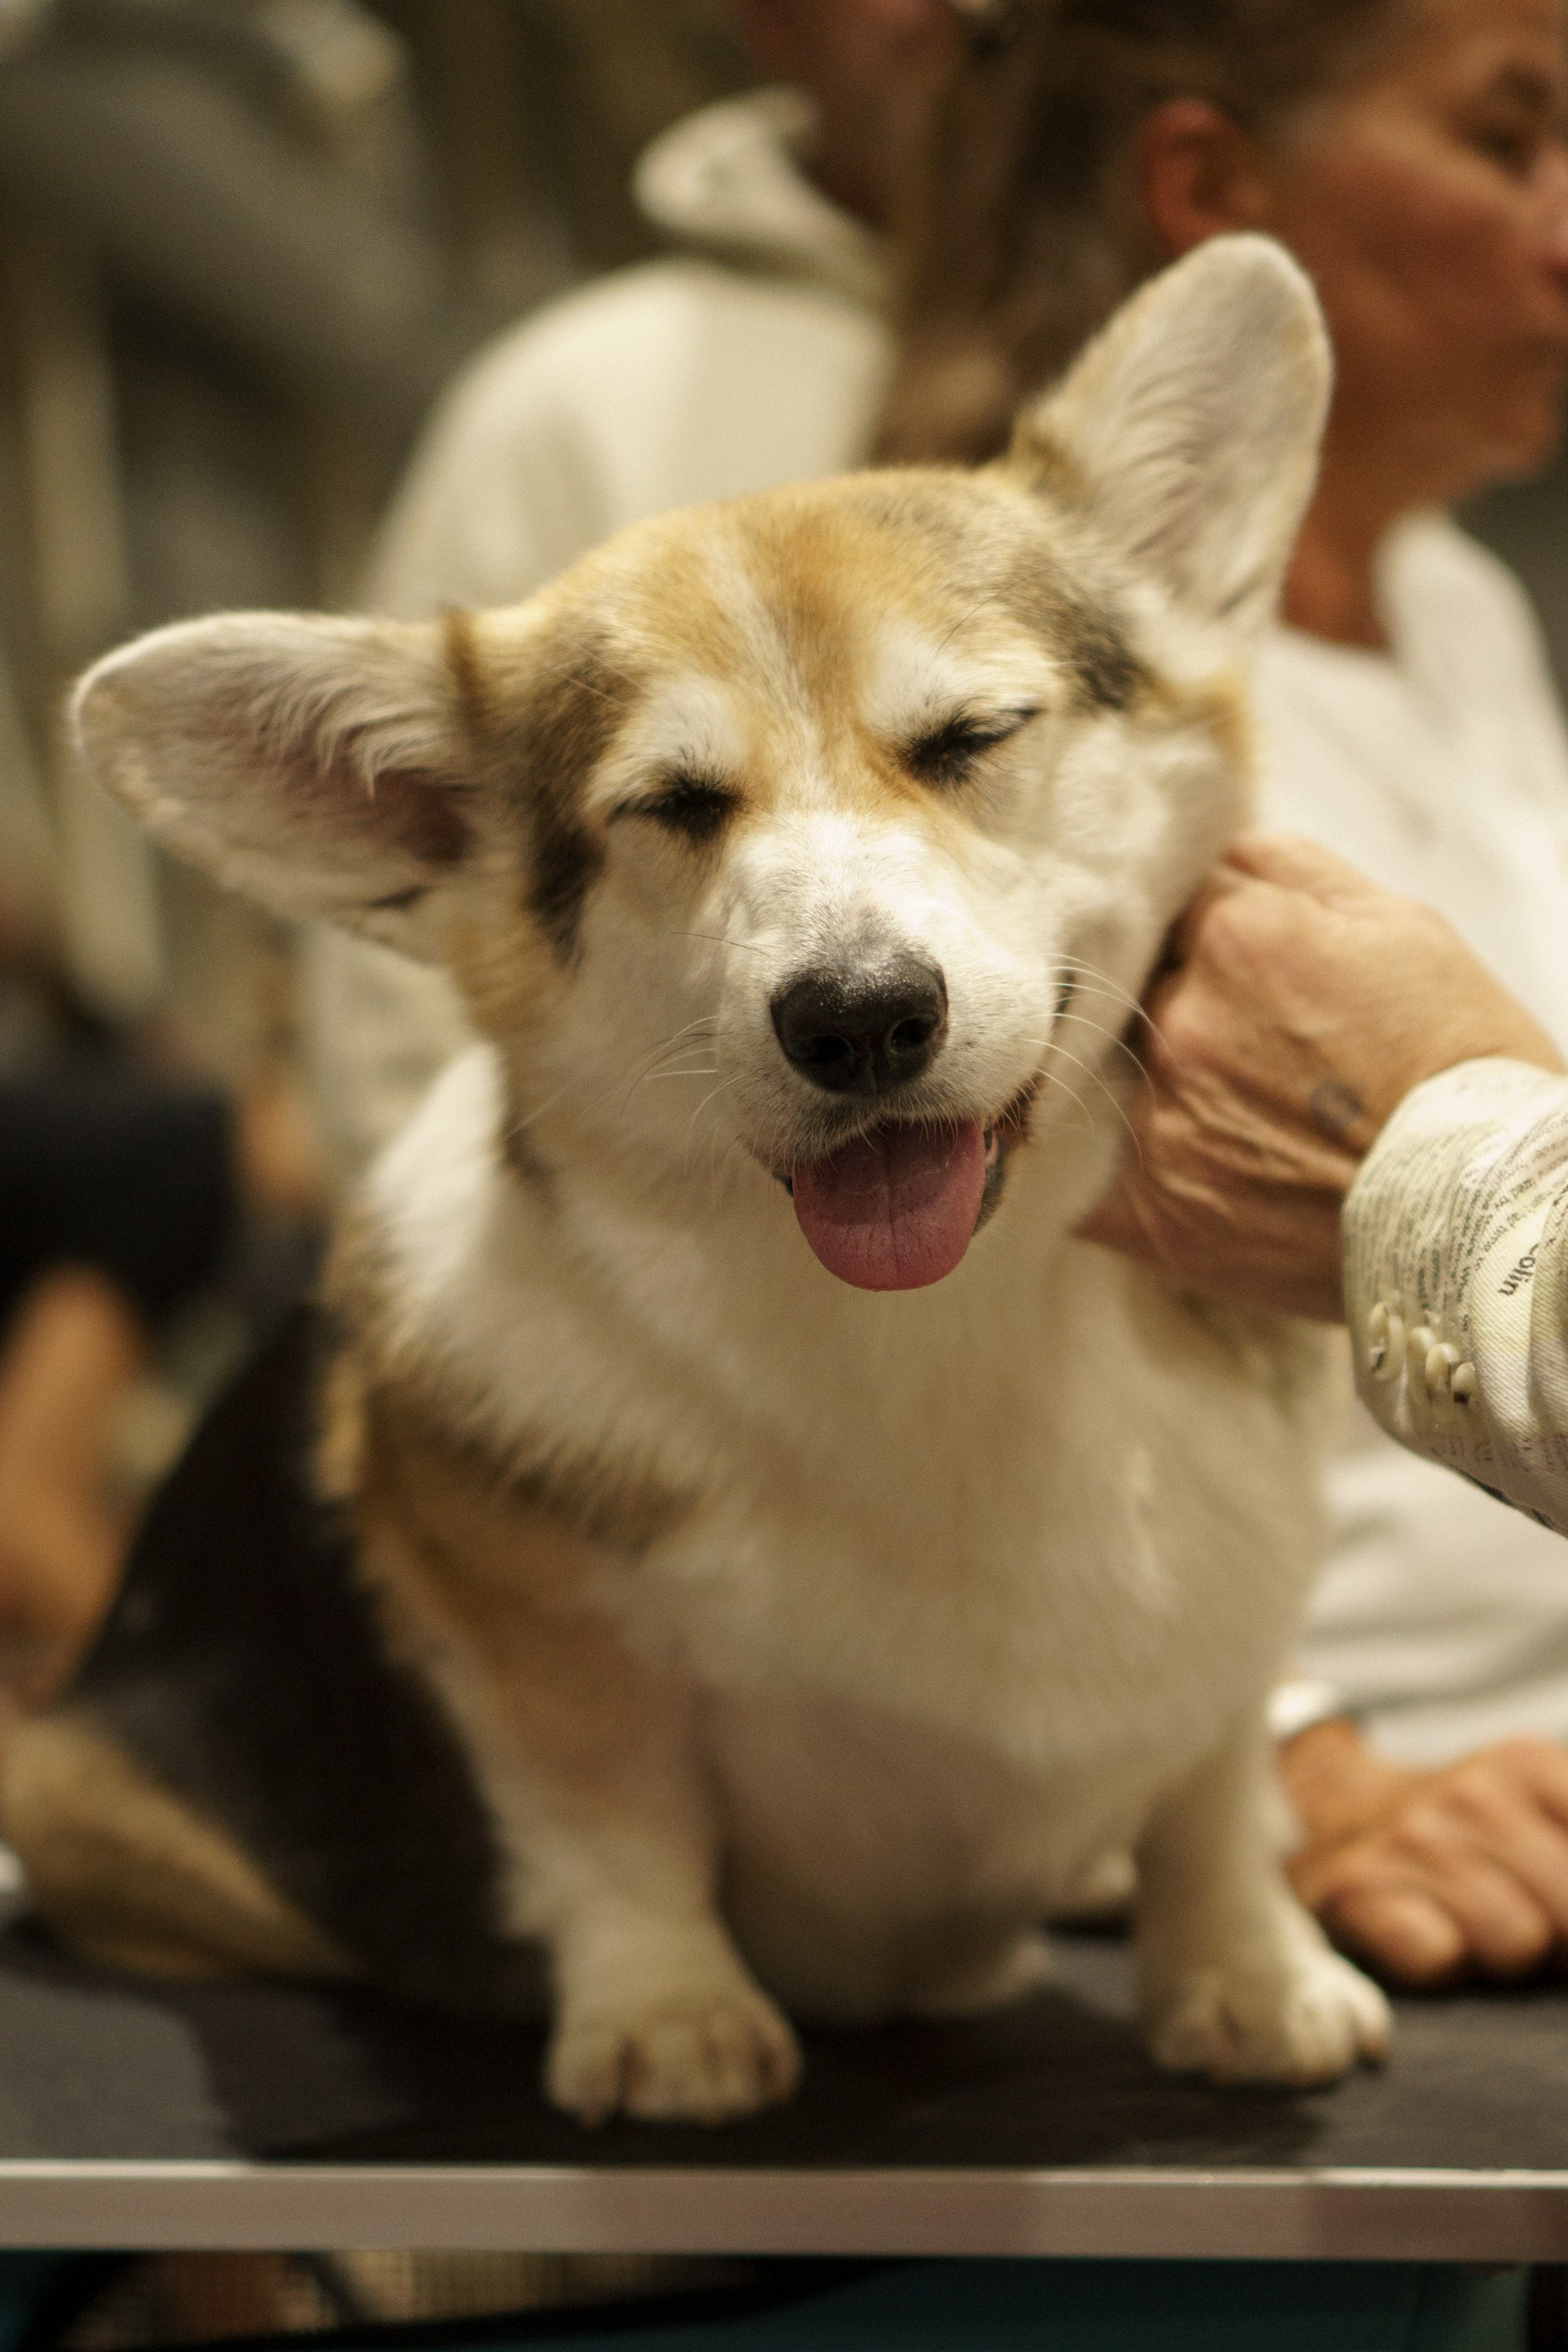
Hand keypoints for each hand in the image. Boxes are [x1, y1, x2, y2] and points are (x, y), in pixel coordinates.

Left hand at [1078, 833, 1562, 1319]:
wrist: (1484, 1217)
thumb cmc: (1459, 1069)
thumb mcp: (1401, 929)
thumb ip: (1291, 872)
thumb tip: (1219, 852)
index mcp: (1239, 937)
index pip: (1169, 907)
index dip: (1198, 935)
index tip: (1225, 966)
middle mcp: (1184, 1022)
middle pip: (1137, 991)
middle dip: (1174, 1007)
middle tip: (1236, 1047)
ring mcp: (1159, 1119)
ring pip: (1111, 1076)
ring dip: (1147, 1085)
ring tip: (1223, 1116)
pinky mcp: (1144, 1211)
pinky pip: (1078, 1179)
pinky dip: (1096, 1172)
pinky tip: (1141, 1169)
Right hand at [1282, 1717, 1567, 1985]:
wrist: (1329, 1810)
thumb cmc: (1470, 1836)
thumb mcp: (1542, 1802)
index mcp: (1529, 1764)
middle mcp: (1472, 1792)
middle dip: (1567, 1943)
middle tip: (1538, 1934)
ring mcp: (1412, 1838)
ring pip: (1517, 1943)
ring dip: (1509, 1956)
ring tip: (1478, 1927)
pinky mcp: (1358, 1890)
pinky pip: (1439, 1955)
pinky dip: (1446, 1960)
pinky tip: (1433, 1933)